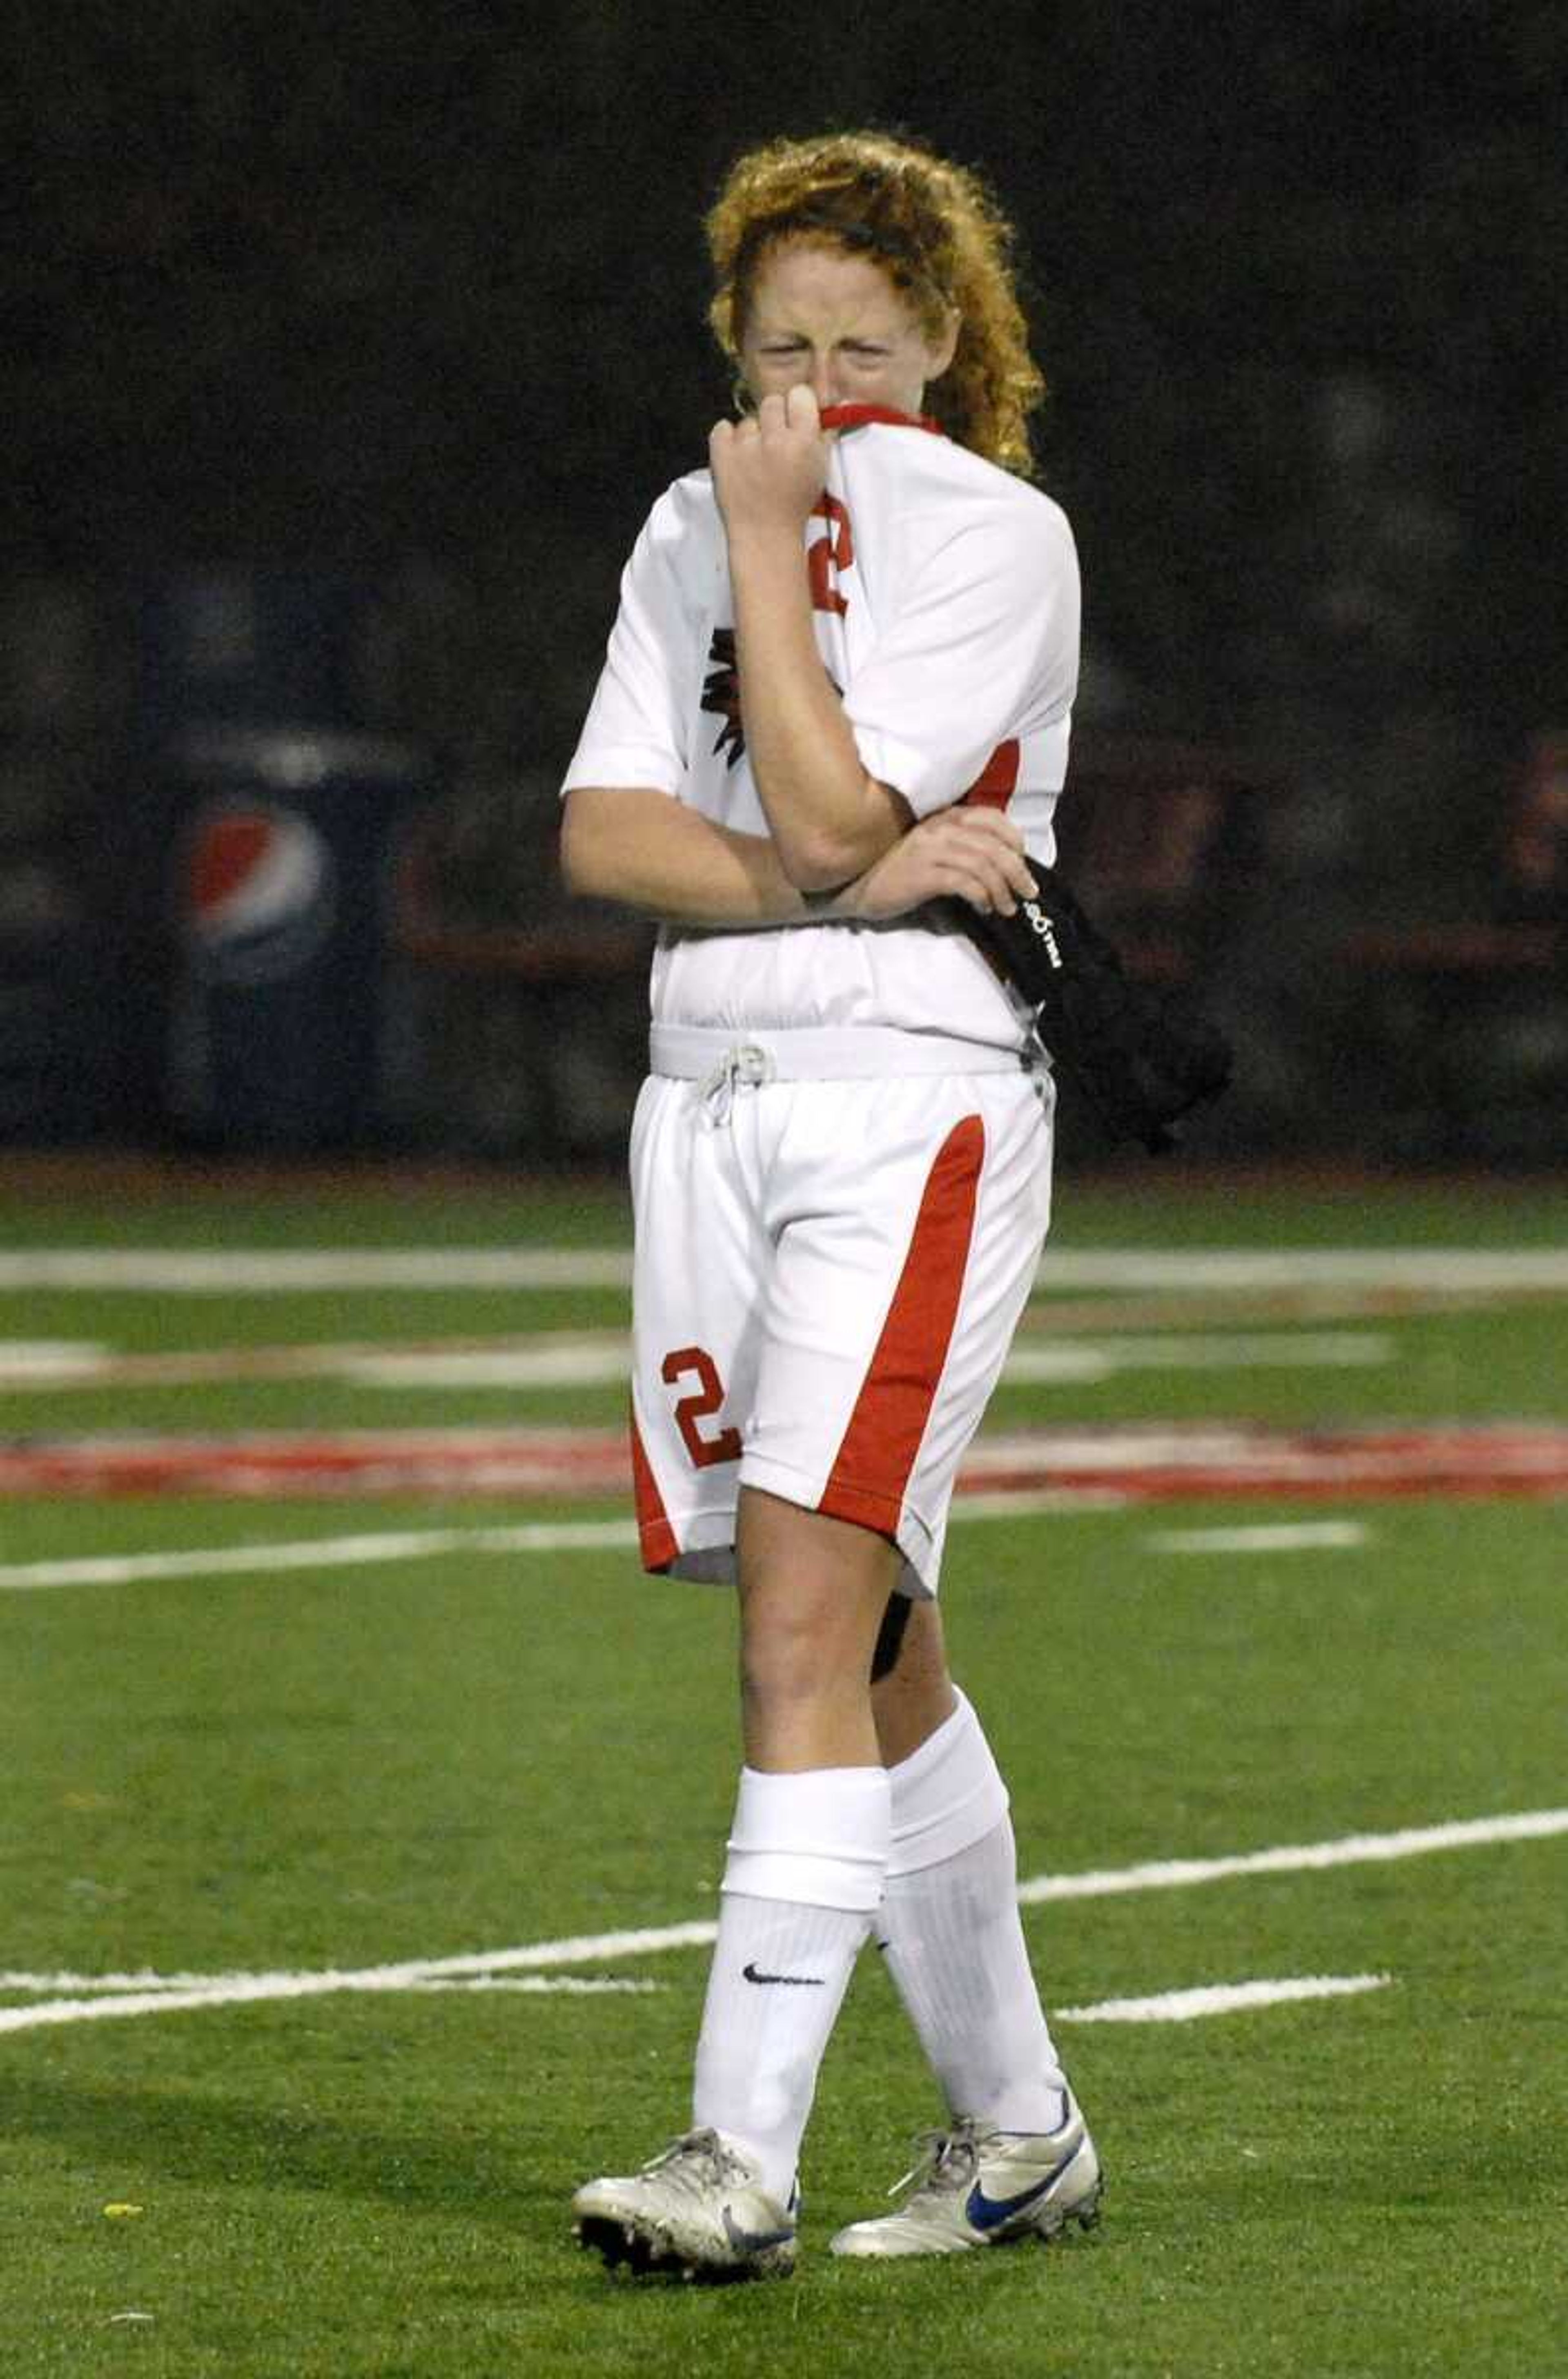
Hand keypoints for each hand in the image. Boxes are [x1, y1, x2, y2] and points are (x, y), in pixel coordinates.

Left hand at [709, 385, 831, 541]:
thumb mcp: (820, 470)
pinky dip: (728, 439)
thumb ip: (824, 435)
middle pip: (772, 402)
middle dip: (775, 420)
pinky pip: (722, 428)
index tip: (796, 420)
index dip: (798, 407)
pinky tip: (739, 459)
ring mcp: (745, 447)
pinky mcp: (720, 454)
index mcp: (803, 441)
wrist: (764, 535)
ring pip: (748, 420)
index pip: (800, 394)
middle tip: (776, 444)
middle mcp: (774, 439)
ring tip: (756, 461)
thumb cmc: (795, 505)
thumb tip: (832, 405)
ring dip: (752, 435)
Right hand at [841, 806, 1038, 922]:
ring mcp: (930, 850)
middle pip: (994, 845)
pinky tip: (984, 909)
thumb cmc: (893, 870)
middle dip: (1017, 871)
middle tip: (1028, 893)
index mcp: (942, 817)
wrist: (852, 884)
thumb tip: (996, 866)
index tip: (1022, 860)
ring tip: (1008, 907)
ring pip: (983, 865)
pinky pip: (965, 883)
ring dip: (1002, 890)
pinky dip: (982, 897)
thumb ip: (957, 848)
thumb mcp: (928, 850)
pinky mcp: (922, 874)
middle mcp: (939, 828)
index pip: (991, 817)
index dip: (1014, 839)